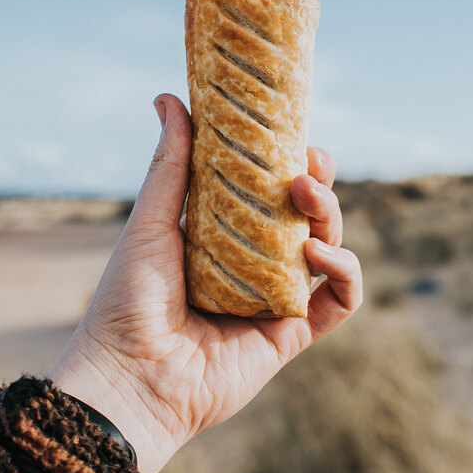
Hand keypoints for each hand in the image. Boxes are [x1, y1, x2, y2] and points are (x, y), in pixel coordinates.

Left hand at [46, 93, 362, 472]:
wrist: (130, 376)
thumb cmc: (128, 299)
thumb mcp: (151, 221)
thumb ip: (171, 163)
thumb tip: (168, 96)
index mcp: (221, 237)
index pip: (269, 193)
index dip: (289, 163)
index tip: (295, 137)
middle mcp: (253, 266)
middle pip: (305, 218)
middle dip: (317, 186)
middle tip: (307, 166)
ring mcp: (276, 300)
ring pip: (329, 250)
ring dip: (330, 219)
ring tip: (306, 202)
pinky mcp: (292, 335)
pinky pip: (341, 302)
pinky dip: (344, 274)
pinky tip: (319, 256)